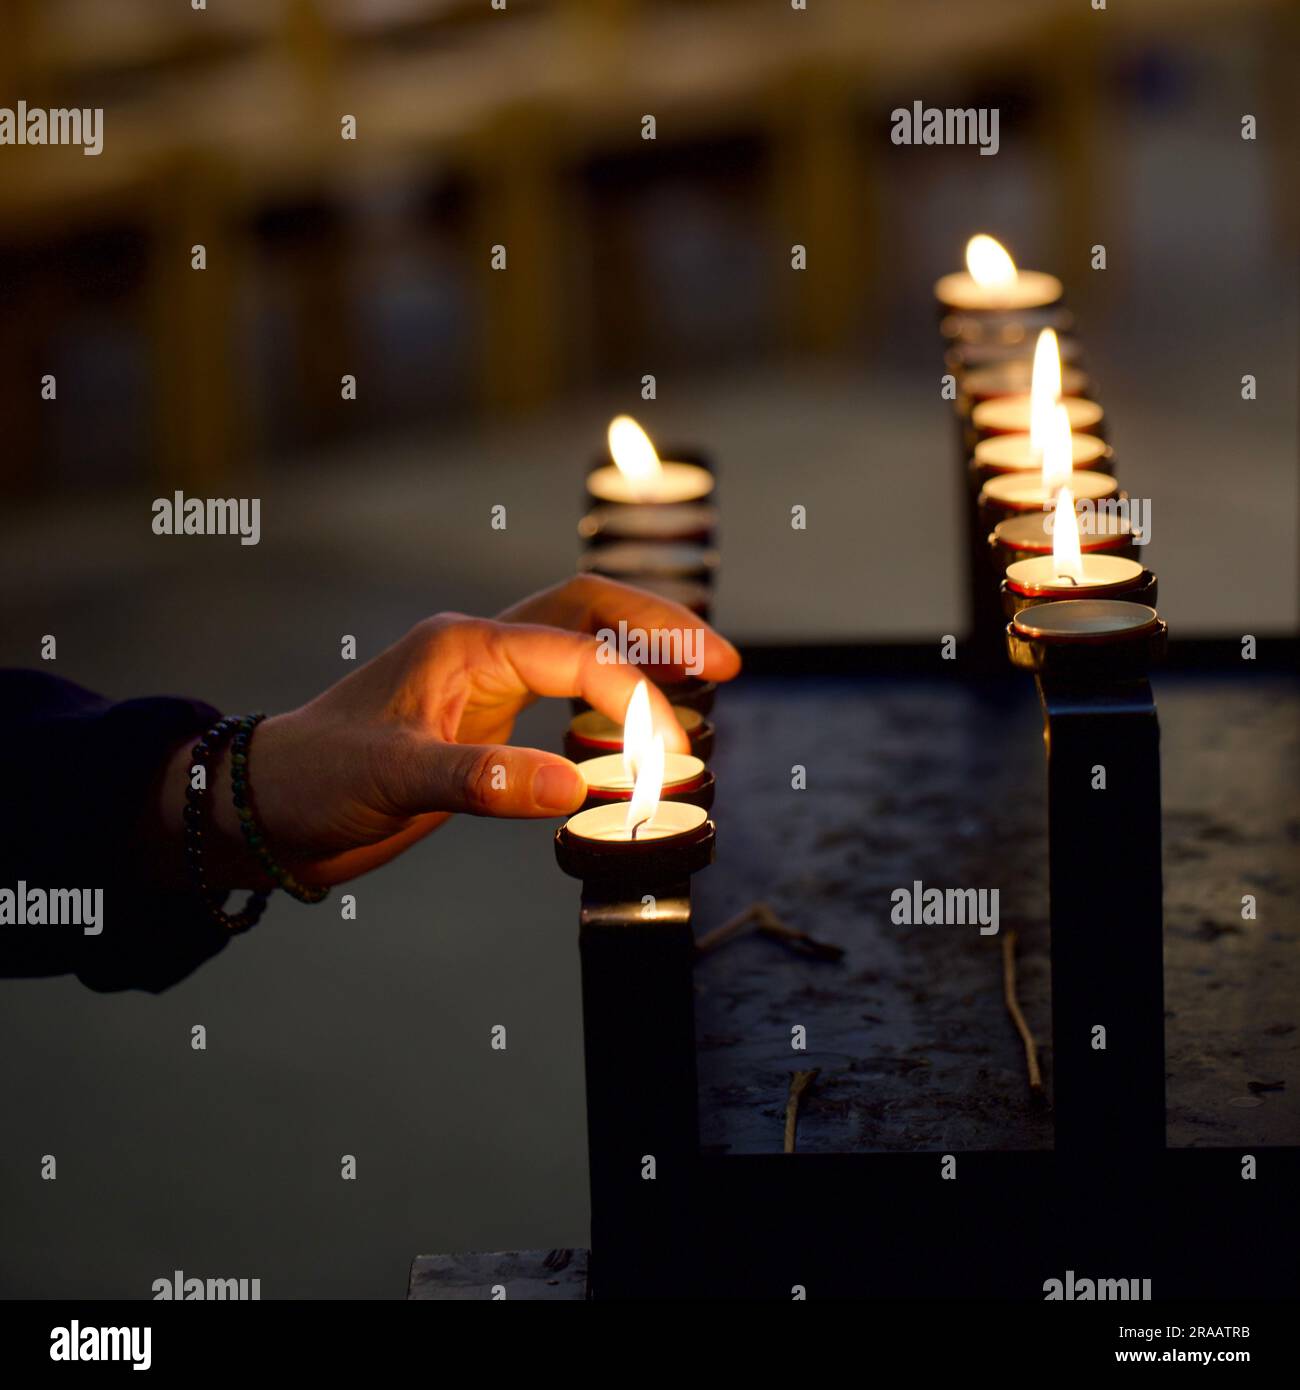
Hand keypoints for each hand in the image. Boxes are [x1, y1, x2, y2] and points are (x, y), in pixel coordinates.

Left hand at [157, 575, 739, 889]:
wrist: (268, 806)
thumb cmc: (317, 782)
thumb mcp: (392, 780)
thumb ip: (480, 779)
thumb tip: (569, 787)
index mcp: (465, 646)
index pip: (576, 652)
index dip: (633, 695)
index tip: (666, 752)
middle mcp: (482, 648)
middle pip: (590, 610)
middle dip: (660, 627)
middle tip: (724, 662)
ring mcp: (484, 677)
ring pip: (582, 638)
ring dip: (642, 650)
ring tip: (703, 674)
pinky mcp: (485, 712)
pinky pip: (565, 682)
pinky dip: (611, 689)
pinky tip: (638, 716)